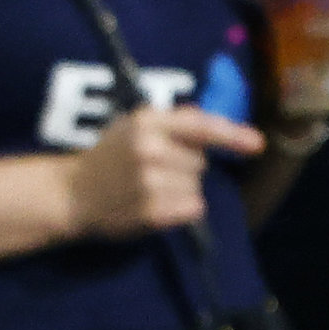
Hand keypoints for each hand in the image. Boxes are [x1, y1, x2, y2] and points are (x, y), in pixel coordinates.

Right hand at [61, 99, 265, 239]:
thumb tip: (210, 118)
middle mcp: (149, 148)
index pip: (200, 126)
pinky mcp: (153, 211)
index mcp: (146, 121)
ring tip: (150, 188)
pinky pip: (193, 208)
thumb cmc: (108, 158)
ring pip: (198, 187)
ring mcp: (151, 181)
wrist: (72, 194)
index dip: (231, 135)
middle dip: (186, 167)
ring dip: (182, 191)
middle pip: (202, 162)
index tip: (257, 144)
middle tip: (153, 170)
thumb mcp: (132, 126)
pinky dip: (182, 210)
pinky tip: (156, 205)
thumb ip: (171, 122)